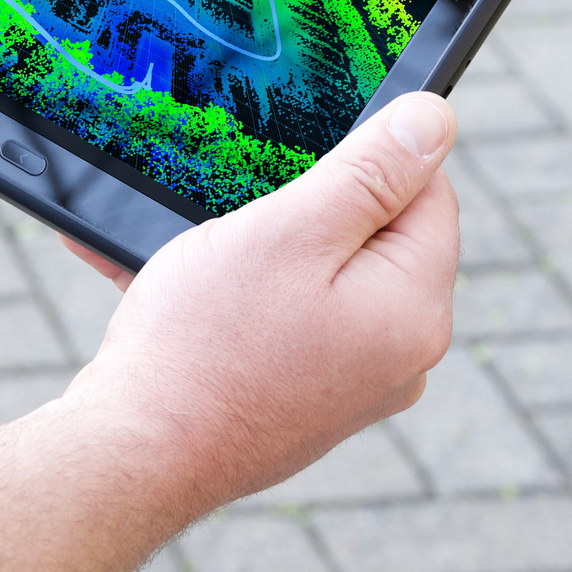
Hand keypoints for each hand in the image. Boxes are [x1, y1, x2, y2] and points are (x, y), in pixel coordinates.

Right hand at [61, 91, 459, 512]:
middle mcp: (401, 355)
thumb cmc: (205, 342)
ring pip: (320, 279)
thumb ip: (369, 172)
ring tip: (189, 253)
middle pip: (374, 238)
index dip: (362, 158)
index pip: (428, 192)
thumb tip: (434, 119)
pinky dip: (236, 297)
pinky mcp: (305, 403)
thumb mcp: (288, 232)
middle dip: (301, 208)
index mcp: (415, 307)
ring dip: (259, 250)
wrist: (137, 453)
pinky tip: (172, 289)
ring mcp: (352, 386)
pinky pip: (285, 324)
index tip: (290, 159)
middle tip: (234, 211)